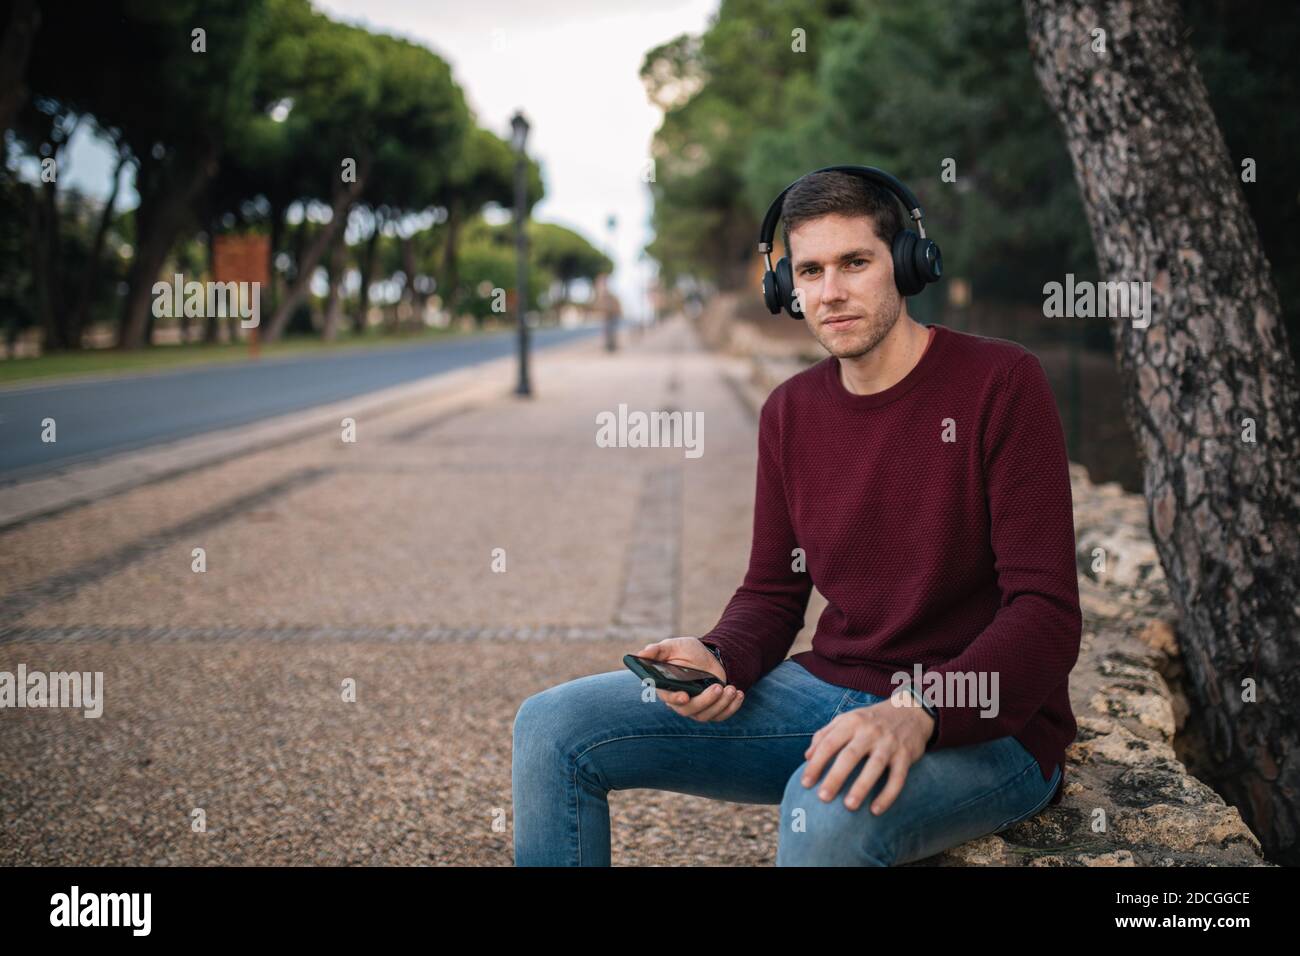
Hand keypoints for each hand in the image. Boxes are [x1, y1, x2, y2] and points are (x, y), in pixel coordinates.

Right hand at [635, 636, 743, 721]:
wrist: (710, 657)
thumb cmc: (687, 652)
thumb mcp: (673, 646)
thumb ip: (657, 650)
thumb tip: (642, 653)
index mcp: (667, 688)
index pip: (668, 698)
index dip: (675, 699)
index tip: (685, 696)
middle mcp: (681, 702)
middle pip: (689, 710)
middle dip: (706, 701)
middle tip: (718, 687)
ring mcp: (697, 709)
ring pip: (707, 715)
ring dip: (721, 703)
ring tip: (731, 688)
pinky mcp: (713, 710)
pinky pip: (722, 715)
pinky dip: (732, 707)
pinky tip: (738, 694)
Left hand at [800, 695, 933, 813]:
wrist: (909, 710)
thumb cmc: (871, 720)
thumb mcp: (847, 719)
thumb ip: (825, 734)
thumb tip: (807, 757)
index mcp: (851, 722)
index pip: (829, 743)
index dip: (816, 764)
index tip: (805, 784)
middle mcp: (870, 732)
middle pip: (850, 755)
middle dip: (835, 777)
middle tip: (823, 798)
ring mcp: (889, 743)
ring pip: (875, 767)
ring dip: (862, 787)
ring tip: (849, 806)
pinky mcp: (906, 755)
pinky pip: (898, 778)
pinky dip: (888, 795)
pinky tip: (876, 810)